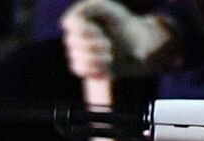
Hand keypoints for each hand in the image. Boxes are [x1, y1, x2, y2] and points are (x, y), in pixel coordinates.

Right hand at [61, 0, 175, 78]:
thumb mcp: (109, 9)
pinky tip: (106, 65)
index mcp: (79, 18)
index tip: (98, 31)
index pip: (69, 24)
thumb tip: (67, 23)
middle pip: (72, 42)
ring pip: (76, 57)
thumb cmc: (122, 23)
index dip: (83, 31)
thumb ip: (91, 7)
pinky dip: (93, 68)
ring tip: (110, 56)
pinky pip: (79, 69)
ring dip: (95, 58)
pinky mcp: (84, 66)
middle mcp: (75, 34)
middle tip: (108, 45)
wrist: (136, 43)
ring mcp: (78, 51)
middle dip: (93, 45)